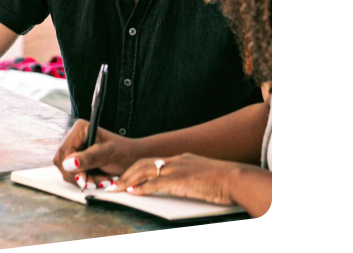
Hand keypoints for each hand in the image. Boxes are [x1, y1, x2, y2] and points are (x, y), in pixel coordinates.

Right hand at [53, 119, 141, 189]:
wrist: (131, 158)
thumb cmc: (123, 152)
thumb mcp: (107, 154)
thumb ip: (88, 158)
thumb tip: (68, 164)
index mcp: (79, 128)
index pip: (64, 151)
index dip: (71, 168)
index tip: (84, 179)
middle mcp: (72, 136)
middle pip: (61, 162)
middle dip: (79, 175)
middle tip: (97, 182)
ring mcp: (73, 148)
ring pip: (66, 171)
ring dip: (84, 179)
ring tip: (102, 179)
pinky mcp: (75, 160)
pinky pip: (71, 175)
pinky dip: (85, 180)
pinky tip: (97, 179)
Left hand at [113, 153, 240, 205]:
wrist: (237, 179)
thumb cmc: (225, 181)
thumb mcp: (202, 176)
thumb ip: (189, 179)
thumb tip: (181, 187)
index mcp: (182, 159)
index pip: (153, 161)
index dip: (137, 169)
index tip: (127, 177)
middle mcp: (177, 160)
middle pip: (144, 163)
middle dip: (127, 173)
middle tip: (115, 183)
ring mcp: (178, 169)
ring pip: (145, 171)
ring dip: (129, 180)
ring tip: (117, 188)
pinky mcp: (180, 180)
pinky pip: (155, 183)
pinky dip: (141, 188)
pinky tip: (133, 193)